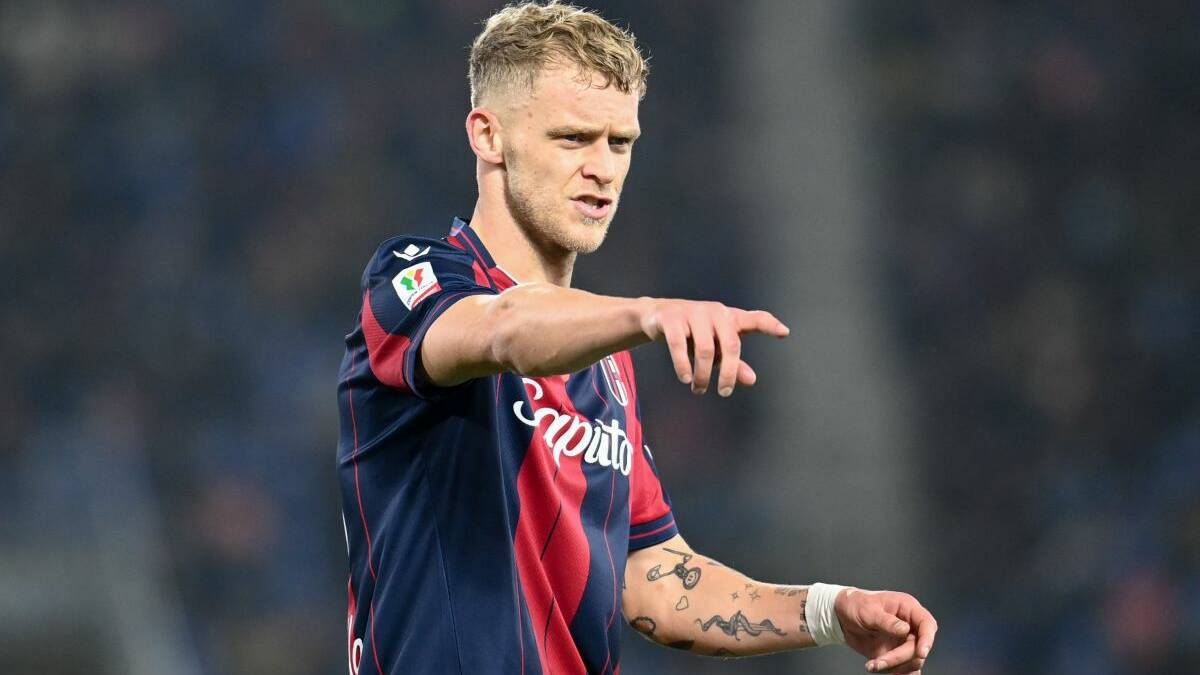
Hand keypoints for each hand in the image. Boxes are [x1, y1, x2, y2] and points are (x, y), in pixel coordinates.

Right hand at [638, 298, 788, 396]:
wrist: (657, 316)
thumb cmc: (694, 334)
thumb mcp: (714, 348)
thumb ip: (733, 363)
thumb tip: (752, 380)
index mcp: (729, 318)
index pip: (755, 319)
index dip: (769, 325)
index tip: (785, 332)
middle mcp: (715, 312)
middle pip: (730, 345)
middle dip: (729, 372)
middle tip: (724, 392)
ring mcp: (692, 313)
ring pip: (705, 349)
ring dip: (703, 374)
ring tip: (699, 389)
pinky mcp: (671, 318)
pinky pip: (679, 345)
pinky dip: (683, 364)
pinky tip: (685, 378)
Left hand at [835, 587, 937, 673]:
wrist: (842, 617)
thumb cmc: (856, 605)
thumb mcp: (868, 610)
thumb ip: (886, 621)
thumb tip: (905, 630)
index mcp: (907, 608)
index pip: (927, 624)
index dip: (927, 639)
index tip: (920, 653)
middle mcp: (909, 626)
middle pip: (918, 647)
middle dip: (900, 657)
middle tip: (880, 661)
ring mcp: (904, 641)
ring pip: (912, 661)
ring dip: (894, 667)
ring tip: (873, 665)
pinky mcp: (896, 654)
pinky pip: (904, 668)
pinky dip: (894, 672)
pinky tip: (879, 669)